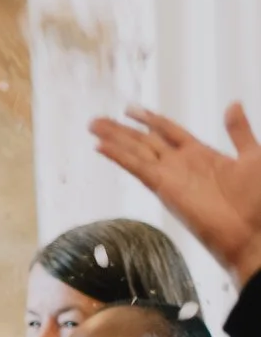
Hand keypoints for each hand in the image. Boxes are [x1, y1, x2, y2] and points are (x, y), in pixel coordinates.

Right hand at [91, 103, 260, 285]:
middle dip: (121, 130)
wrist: (252, 233)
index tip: (130, 109)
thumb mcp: (253, 155)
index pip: (168, 132)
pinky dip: (119, 157)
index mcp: (201, 154)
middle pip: (144, 141)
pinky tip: (101, 147)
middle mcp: (180, 165)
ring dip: (114, 138)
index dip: (150, 119)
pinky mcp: (163, 188)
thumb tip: (232, 103)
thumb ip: (239, 130)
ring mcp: (170, 177)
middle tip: (97, 121)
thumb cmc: (258, 200)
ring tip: (93, 127)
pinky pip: (136, 168)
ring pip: (136, 151)